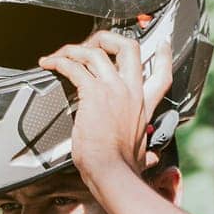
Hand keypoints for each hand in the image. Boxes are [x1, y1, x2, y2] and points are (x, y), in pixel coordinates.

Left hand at [38, 30, 173, 193]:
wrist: (113, 174)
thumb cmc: (122, 170)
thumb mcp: (142, 156)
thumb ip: (147, 153)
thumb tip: (152, 160)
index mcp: (144, 105)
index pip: (162, 74)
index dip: (163, 55)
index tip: (162, 43)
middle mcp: (130, 91)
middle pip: (127, 47)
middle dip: (108, 39)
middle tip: (92, 44)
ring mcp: (112, 89)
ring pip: (95, 52)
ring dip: (75, 49)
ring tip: (60, 55)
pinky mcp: (92, 93)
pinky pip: (74, 66)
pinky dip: (59, 61)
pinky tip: (50, 64)